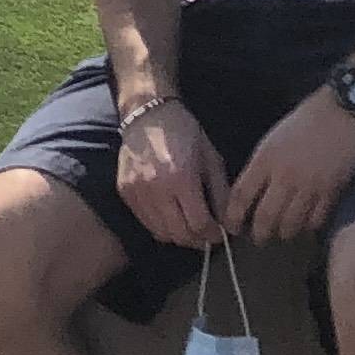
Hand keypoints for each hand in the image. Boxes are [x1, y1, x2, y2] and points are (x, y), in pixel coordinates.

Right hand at [115, 99, 228, 249]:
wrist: (147, 114)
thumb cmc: (185, 133)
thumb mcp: (211, 158)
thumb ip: (221, 193)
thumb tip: (229, 224)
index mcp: (181, 178)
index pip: (198, 225)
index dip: (213, 235)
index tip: (220, 233)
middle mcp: (156, 189)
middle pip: (179, 235)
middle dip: (197, 240)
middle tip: (206, 234)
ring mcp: (137, 192)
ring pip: (161, 234)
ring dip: (179, 236)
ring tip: (189, 227)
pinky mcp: (125, 193)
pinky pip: (145, 222)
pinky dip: (160, 226)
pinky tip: (170, 215)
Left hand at [225, 91, 354, 240]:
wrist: (346, 112)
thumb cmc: (307, 119)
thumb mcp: (274, 138)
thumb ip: (263, 165)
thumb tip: (254, 191)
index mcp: (266, 159)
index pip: (242, 196)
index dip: (234, 216)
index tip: (232, 226)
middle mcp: (285, 177)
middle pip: (266, 217)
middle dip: (259, 234)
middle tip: (258, 239)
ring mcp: (310, 187)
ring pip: (291, 224)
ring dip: (284, 232)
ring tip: (282, 233)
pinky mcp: (332, 193)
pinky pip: (316, 221)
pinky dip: (308, 226)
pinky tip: (306, 224)